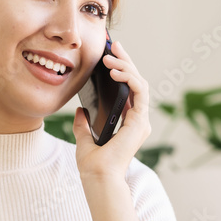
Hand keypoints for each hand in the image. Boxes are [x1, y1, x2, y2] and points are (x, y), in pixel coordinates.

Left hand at [72, 40, 150, 178]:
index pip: (128, 89)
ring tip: (110, 56)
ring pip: (140, 83)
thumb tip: (80, 110)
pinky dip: (129, 78)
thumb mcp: (83, 138)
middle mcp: (138, 120)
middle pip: (136, 82)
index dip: (122, 70)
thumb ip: (83, 125)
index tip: (110, 54)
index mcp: (128, 122)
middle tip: (114, 44)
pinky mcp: (140, 121)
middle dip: (126, 61)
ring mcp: (141, 120)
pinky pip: (139, 91)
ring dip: (126, 66)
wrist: (98, 176)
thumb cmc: (93, 164)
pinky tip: (115, 71)